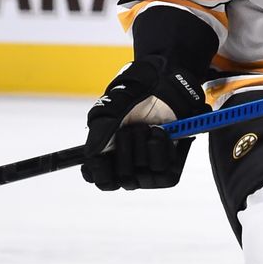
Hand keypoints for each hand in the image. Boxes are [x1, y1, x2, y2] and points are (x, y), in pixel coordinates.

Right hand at [81, 56, 209, 190]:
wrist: (164, 82)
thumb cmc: (134, 95)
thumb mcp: (109, 109)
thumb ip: (98, 133)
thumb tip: (92, 156)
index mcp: (110, 156)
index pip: (102, 180)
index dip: (99, 173)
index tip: (100, 157)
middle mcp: (130, 166)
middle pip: (122, 180)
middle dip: (125, 151)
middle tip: (128, 129)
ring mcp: (150, 168)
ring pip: (143, 176)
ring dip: (143, 147)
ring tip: (146, 126)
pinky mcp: (171, 166)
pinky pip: (164, 171)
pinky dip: (160, 148)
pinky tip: (159, 131)